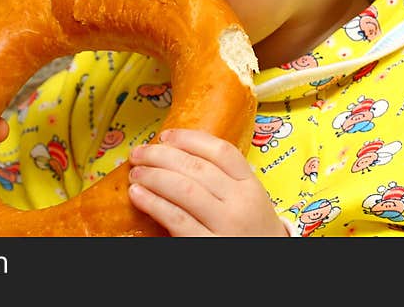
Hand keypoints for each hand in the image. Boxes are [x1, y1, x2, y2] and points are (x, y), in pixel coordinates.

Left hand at [127, 128, 287, 236]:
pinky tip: (138, 195)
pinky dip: (154, 203)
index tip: (166, 135)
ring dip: (154, 176)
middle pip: (197, 167)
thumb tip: (177, 154)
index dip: (189, 139)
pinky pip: (177, 219)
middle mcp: (240, 203)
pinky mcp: (209, 246)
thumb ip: (224, 179)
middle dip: (162, 155)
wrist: (267, 267)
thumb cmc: (251, 232)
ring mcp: (226, 225)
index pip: (221, 151)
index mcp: (250, 186)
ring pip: (184, 189)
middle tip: (139, 153)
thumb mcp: (248, 201)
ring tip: (136, 173)